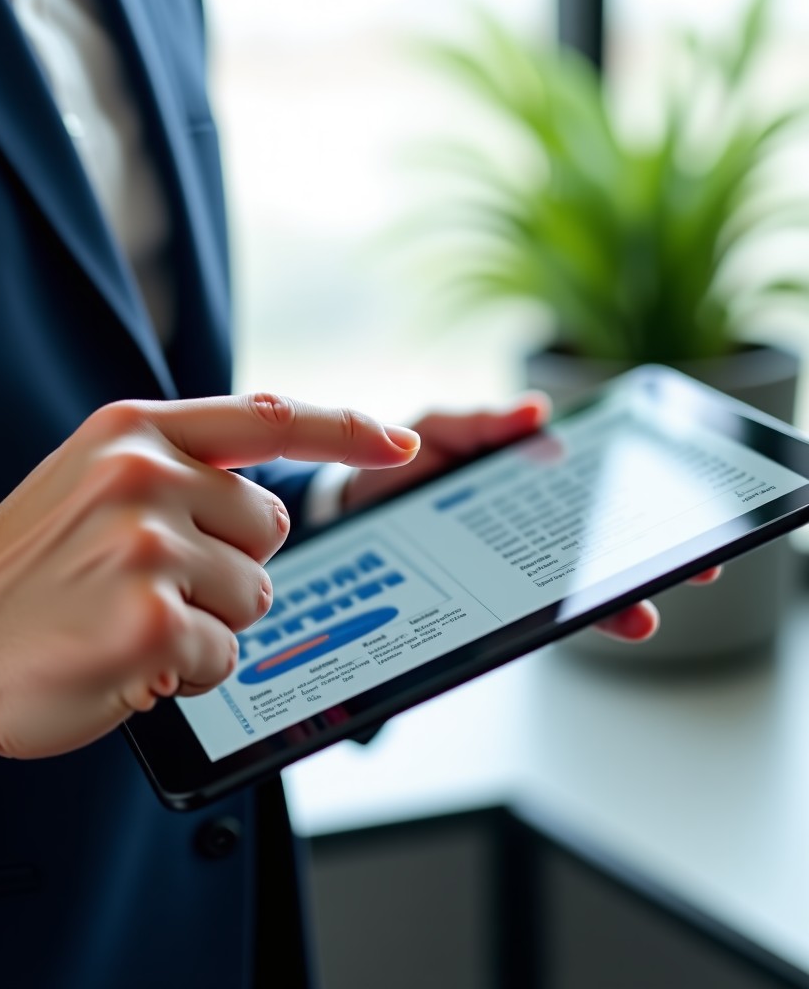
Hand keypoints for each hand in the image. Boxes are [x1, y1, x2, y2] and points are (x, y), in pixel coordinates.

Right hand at [0, 393, 419, 766]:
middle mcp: (145, 476)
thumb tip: (271, 500)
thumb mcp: (91, 485)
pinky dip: (188, 671)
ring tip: (129, 619)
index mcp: (133, 432)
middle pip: (272, 527)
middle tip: (151, 583)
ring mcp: (148, 547)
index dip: (345, 428)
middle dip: (231, 566)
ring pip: (257, 596)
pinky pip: (227, 655)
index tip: (400, 443)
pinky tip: (126, 658)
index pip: (269, 416)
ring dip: (209, 622)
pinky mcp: (153, 624)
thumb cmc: (26, 572)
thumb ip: (179, 472)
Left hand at [342, 395, 720, 643]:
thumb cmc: (397, 468)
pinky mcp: (470, 602)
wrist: (344, 517)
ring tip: (636, 616)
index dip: (640, 509)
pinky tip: (561, 626)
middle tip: (694, 569)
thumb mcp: (437, 433)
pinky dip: (540, 622)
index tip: (688, 515)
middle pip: (594, 552)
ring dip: (605, 604)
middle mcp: (519, 537)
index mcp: (520, 489)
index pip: (593, 502)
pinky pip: (513, 616)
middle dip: (644, 562)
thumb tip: (539, 412)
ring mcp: (499, 573)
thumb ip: (480, 425)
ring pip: (564, 593)